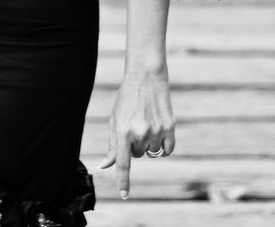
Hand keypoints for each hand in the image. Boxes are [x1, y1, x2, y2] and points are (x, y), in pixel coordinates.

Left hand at [98, 71, 174, 199]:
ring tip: (146, 122)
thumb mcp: (115, 120)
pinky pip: (167, 150)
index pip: (123, 163)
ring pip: (152, 152)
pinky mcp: (170, 128)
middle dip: (135, 145)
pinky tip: (159, 130)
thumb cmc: (127, 100)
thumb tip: (105, 166)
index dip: (123, 181)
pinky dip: (163, 146)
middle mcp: (140, 133)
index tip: (124, 195)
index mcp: (123, 131)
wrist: (146, 79)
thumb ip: (112, 145)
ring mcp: (156, 131)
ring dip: (149, 143)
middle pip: (137, 155)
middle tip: (135, 125)